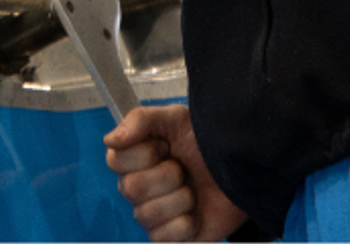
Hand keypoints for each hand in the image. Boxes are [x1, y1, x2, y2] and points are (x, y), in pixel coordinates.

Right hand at [105, 105, 247, 241]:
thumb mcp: (175, 118)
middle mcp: (137, 187)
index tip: (165, 145)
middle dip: (167, 175)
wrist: (239, 170)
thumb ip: (140, 120)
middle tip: (183, 168)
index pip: (114, 159)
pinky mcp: (168, 238)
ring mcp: (152, 215)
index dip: (143, 153)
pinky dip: (185, 224)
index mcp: (134, 157)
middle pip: (131, 188)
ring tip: (193, 190)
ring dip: (180, 198)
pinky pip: (163, 238)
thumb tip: (110, 140)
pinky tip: (195, 213)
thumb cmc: (206, 143)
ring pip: (147, 214)